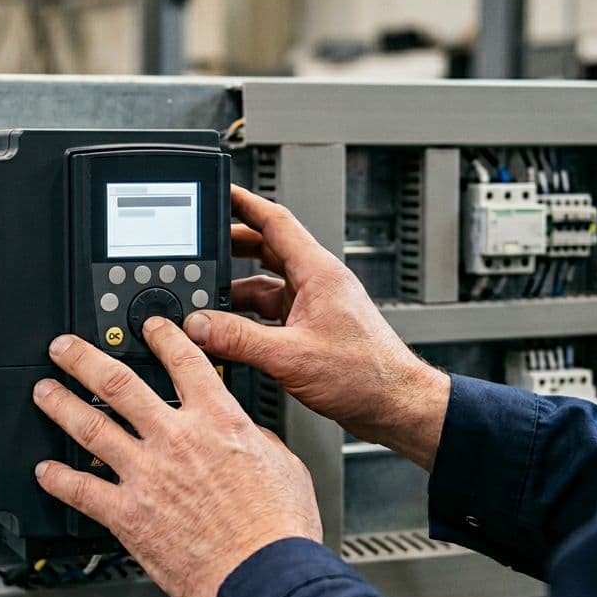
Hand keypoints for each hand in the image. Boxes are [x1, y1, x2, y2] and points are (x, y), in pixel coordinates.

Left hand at [32, 317, 321, 596]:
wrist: (265, 575)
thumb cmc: (280, 528)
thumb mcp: (283, 464)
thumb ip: (255, 439)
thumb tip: (246, 432)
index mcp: (218, 421)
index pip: (184, 361)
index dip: (162, 336)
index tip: (148, 328)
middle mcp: (176, 439)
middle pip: (118, 383)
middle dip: (84, 359)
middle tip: (65, 348)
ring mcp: (148, 475)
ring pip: (90, 427)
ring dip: (61, 406)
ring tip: (44, 392)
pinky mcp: (129, 514)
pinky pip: (82, 490)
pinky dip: (58, 479)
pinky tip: (44, 471)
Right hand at [184, 186, 451, 469]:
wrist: (396, 405)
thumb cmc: (367, 375)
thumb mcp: (291, 356)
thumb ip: (239, 339)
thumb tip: (200, 325)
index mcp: (318, 273)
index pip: (275, 221)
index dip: (244, 202)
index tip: (221, 191)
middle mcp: (318, 283)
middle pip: (266, 249)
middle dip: (231, 246)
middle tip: (201, 246)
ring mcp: (316, 305)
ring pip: (266, 285)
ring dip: (236, 291)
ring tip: (206, 299)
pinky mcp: (313, 328)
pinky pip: (272, 313)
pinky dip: (248, 318)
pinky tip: (230, 332)